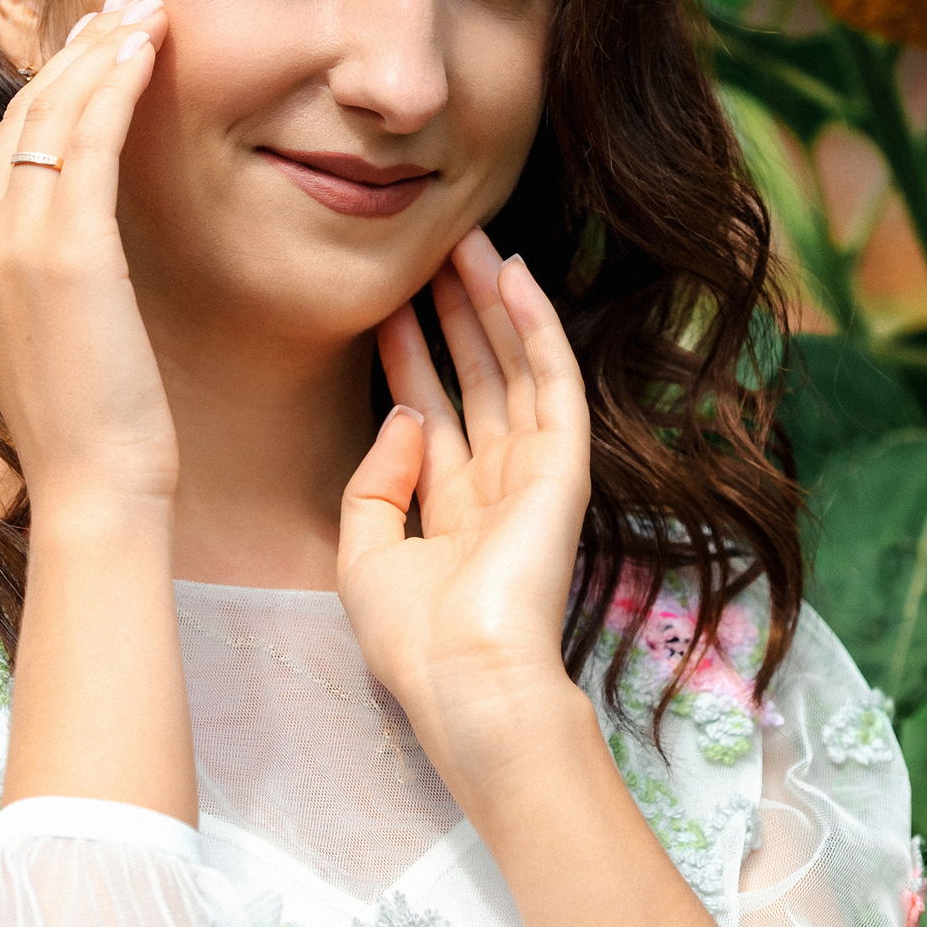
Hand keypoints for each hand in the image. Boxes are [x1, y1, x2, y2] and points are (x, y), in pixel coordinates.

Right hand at [0, 0, 175, 524]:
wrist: (95, 490)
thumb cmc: (97, 427)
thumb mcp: (61, 334)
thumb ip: (56, 274)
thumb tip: (89, 240)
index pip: (7, 147)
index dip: (54, 83)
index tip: (97, 38)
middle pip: (21, 116)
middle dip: (76, 47)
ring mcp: (8, 247)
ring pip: (50, 115)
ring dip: (102, 49)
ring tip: (148, 5)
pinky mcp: (62, 253)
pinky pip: (85, 142)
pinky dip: (115, 83)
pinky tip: (148, 48)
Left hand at [336, 229, 593, 783]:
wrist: (467, 684)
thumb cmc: (414, 640)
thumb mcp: (363, 554)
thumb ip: (374, 480)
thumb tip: (405, 411)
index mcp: (451, 511)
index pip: (433, 411)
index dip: (410, 353)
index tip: (387, 300)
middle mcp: (496, 485)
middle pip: (477, 378)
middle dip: (454, 314)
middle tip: (433, 249)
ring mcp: (534, 474)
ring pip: (515, 367)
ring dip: (492, 304)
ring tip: (467, 242)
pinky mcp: (563, 469)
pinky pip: (552, 381)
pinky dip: (536, 326)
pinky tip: (515, 275)